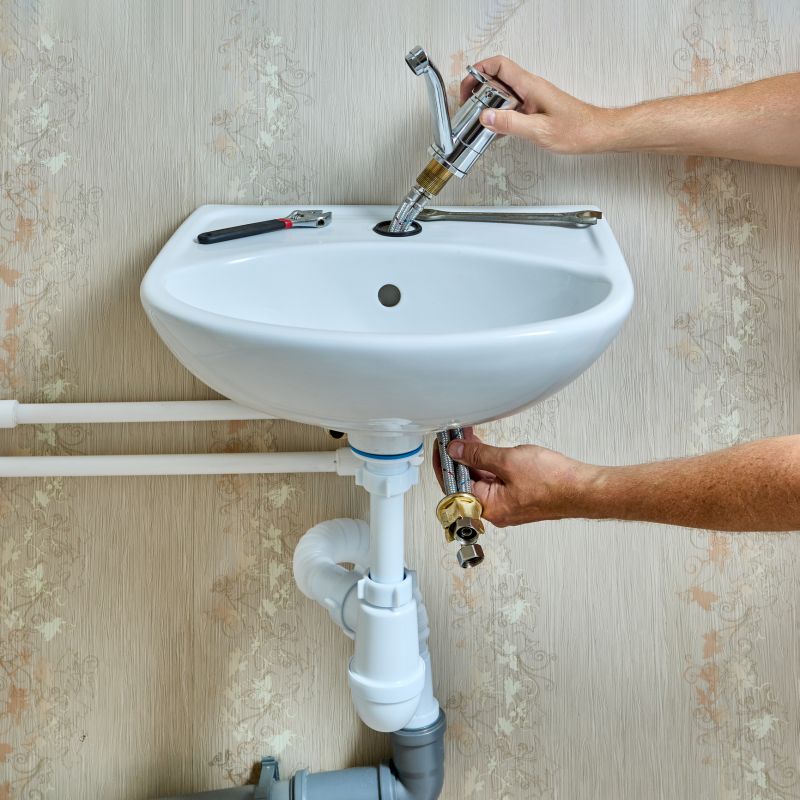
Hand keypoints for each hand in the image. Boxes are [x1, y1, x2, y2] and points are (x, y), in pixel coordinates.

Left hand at [433, 428, 598, 526]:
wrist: (584, 489)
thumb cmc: (555, 482)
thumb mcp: (508, 461)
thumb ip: (478, 455)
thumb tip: (457, 451)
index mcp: (489, 507)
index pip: (454, 488)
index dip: (445, 465)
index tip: (441, 448)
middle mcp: (497, 510)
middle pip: (467, 484)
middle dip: (459, 459)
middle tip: (454, 438)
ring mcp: (509, 504)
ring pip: (482, 481)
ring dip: (474, 459)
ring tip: (469, 438)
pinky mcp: (520, 497)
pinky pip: (496, 481)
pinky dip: (489, 464)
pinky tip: (487, 449)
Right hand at [461, 55, 611, 153]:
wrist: (596, 133)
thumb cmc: (576, 130)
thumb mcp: (538, 131)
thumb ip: (509, 124)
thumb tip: (485, 117)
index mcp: (530, 86)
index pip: (499, 66)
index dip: (479, 71)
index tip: (467, 87)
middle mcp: (530, 88)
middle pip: (496, 79)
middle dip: (478, 90)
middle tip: (469, 108)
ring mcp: (532, 97)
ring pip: (503, 93)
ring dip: (488, 105)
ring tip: (480, 122)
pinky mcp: (535, 108)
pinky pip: (511, 106)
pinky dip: (500, 115)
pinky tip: (498, 130)